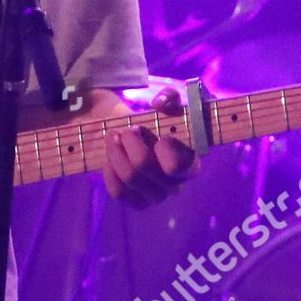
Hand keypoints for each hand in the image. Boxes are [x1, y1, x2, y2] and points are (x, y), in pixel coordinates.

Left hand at [102, 86, 198, 207]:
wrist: (136, 135)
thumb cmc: (158, 121)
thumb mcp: (168, 103)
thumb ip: (169, 97)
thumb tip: (160, 103)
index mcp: (189, 164)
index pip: (177, 166)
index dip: (163, 148)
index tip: (156, 133)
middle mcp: (175, 186)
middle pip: (143, 166)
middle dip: (130, 141)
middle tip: (127, 129)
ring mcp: (156, 197)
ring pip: (128, 178)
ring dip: (115, 152)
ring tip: (113, 137)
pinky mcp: (137, 203)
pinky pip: (118, 192)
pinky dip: (110, 170)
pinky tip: (112, 156)